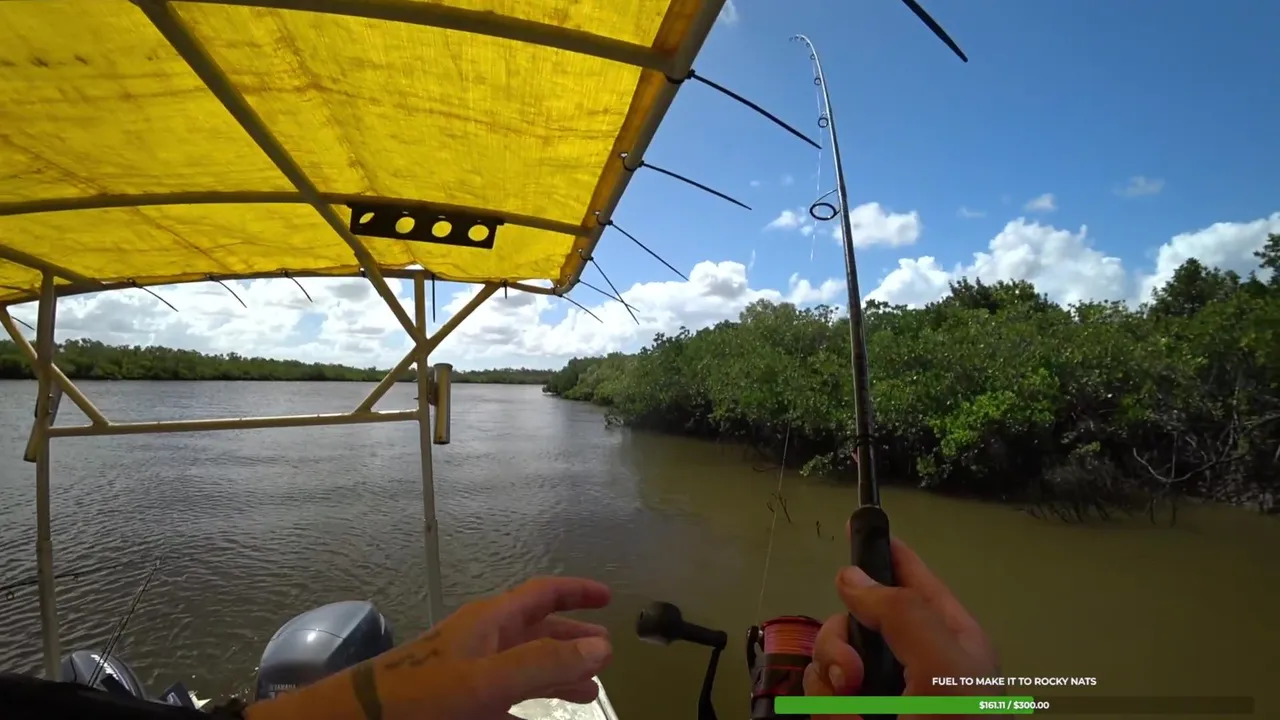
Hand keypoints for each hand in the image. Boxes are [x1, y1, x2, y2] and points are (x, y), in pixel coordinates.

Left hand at [253, 576, 612, 719]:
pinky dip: (529, 708)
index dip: (577, 592)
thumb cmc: (423, 694)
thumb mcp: (488, 679)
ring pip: (524, 667)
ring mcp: (469, 672)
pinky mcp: (458, 703)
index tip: (609, 598)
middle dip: (572, 640)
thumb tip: (601, 646)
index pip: (542, 593)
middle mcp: (483, 640)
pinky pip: (504, 700)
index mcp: (491, 621)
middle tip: (606, 654)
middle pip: (537, 631)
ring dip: (557, 676)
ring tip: (587, 691)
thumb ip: (545, 663)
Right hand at [801, 529, 998, 719]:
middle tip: (853, 675)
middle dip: (840, 643)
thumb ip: (903, 615)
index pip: (911, 578)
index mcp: (947, 637)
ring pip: (829, 655)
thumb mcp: (944, 667)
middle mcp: (909, 659)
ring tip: (852, 711)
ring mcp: (880, 689)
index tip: (853, 523)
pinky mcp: (853, 712)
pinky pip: (819, 693)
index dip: (884, 550)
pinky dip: (826, 707)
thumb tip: (851, 576)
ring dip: (830, 680)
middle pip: (853, 618)